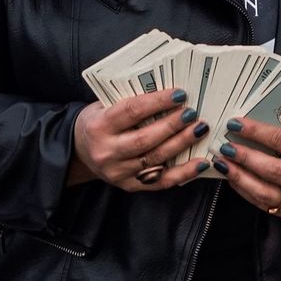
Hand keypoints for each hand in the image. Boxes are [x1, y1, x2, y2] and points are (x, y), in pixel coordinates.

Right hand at [71, 88, 208, 192]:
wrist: (80, 151)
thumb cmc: (99, 122)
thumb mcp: (104, 106)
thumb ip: (130, 102)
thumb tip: (169, 94)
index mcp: (100, 126)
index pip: (132, 111)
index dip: (157, 102)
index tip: (179, 94)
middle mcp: (107, 151)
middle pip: (145, 138)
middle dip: (172, 125)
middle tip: (192, 114)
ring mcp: (119, 172)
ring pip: (156, 159)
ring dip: (181, 144)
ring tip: (199, 130)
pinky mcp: (130, 186)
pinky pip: (161, 181)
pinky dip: (184, 173)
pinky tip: (200, 162)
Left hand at [213, 118, 280, 218]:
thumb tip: (252, 126)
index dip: (256, 132)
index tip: (235, 124)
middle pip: (271, 169)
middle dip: (244, 157)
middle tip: (224, 146)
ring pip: (264, 191)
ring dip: (239, 177)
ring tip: (222, 164)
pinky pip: (265, 204)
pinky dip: (246, 191)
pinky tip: (234, 179)